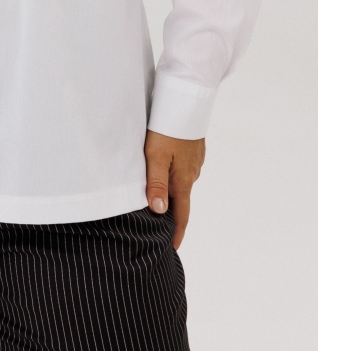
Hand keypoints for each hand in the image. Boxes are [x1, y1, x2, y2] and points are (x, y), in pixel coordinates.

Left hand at [144, 130, 205, 249]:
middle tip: (161, 227)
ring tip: (159, 200)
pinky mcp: (193, 149)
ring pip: (181, 183)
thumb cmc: (167, 128)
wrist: (186, 101)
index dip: (176, 233)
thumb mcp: (155, 157)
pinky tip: (165, 172)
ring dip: (172, 193)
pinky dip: (174, 176)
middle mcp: (192, 174)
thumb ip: (156, 184)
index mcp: (183, 181)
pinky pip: (183, 169)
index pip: (181, 214)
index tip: (172, 249)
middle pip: (181, 200)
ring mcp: (194, 161)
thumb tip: (159, 212)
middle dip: (172, 215)